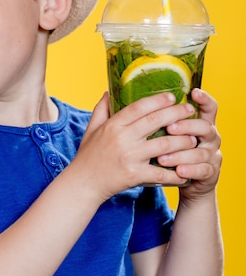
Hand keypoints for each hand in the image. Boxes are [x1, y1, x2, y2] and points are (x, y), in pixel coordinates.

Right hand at [75, 92, 198, 200]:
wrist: (83, 184)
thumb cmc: (88, 155)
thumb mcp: (91, 129)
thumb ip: (101, 109)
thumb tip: (109, 91)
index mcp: (112, 126)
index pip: (138, 107)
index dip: (157, 100)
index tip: (172, 96)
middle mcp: (122, 139)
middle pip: (155, 121)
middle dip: (176, 113)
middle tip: (190, 110)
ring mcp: (130, 157)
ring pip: (164, 145)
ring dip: (182, 141)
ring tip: (193, 138)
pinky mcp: (135, 175)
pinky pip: (161, 173)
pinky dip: (176, 173)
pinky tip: (186, 171)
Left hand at [155, 88, 221, 199]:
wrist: (185, 177)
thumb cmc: (169, 149)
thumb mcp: (166, 131)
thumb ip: (155, 115)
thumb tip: (118, 94)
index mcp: (200, 122)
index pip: (208, 107)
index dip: (204, 99)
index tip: (194, 92)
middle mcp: (209, 136)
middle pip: (205, 127)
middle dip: (186, 126)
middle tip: (170, 128)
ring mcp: (211, 155)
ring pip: (200, 152)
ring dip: (181, 154)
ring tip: (162, 157)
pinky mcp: (210, 172)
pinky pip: (202, 171)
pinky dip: (190, 170)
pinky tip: (178, 171)